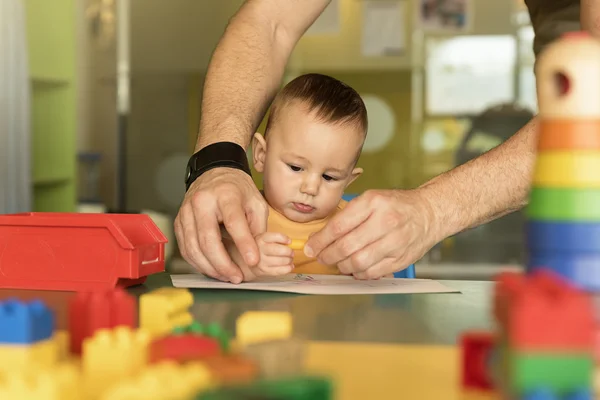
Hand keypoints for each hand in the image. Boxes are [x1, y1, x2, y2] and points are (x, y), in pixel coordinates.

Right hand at [174, 167, 267, 283]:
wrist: (214, 174)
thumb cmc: (237, 190)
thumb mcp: (256, 202)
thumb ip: (257, 226)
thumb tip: (256, 252)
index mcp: (224, 194)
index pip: (233, 222)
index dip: (244, 243)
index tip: (254, 260)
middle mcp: (201, 202)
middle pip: (208, 240)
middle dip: (223, 264)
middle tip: (237, 277)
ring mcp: (186, 212)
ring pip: (193, 248)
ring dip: (210, 268)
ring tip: (227, 276)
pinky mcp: (179, 222)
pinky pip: (186, 249)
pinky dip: (198, 263)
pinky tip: (212, 269)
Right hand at [224, 232, 293, 281]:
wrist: (244, 261)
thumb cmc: (258, 248)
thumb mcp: (262, 238)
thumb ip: (274, 239)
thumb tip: (290, 242)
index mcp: (259, 238)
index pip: (273, 237)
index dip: (283, 238)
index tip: (289, 241)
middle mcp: (258, 249)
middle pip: (278, 250)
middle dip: (288, 252)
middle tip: (291, 252)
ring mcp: (260, 261)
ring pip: (280, 260)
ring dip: (289, 260)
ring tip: (290, 259)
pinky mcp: (263, 271)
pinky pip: (278, 271)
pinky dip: (287, 269)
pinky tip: (290, 266)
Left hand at [304, 189, 438, 278]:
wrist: (429, 213)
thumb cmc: (396, 205)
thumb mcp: (371, 199)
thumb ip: (348, 215)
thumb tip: (321, 236)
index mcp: (373, 203)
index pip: (339, 226)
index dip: (320, 240)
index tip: (311, 247)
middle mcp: (385, 222)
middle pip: (346, 247)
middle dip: (327, 256)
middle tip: (321, 257)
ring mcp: (395, 242)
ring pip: (358, 263)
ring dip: (342, 266)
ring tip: (337, 262)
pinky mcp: (401, 259)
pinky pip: (372, 273)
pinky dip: (359, 274)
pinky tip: (355, 268)